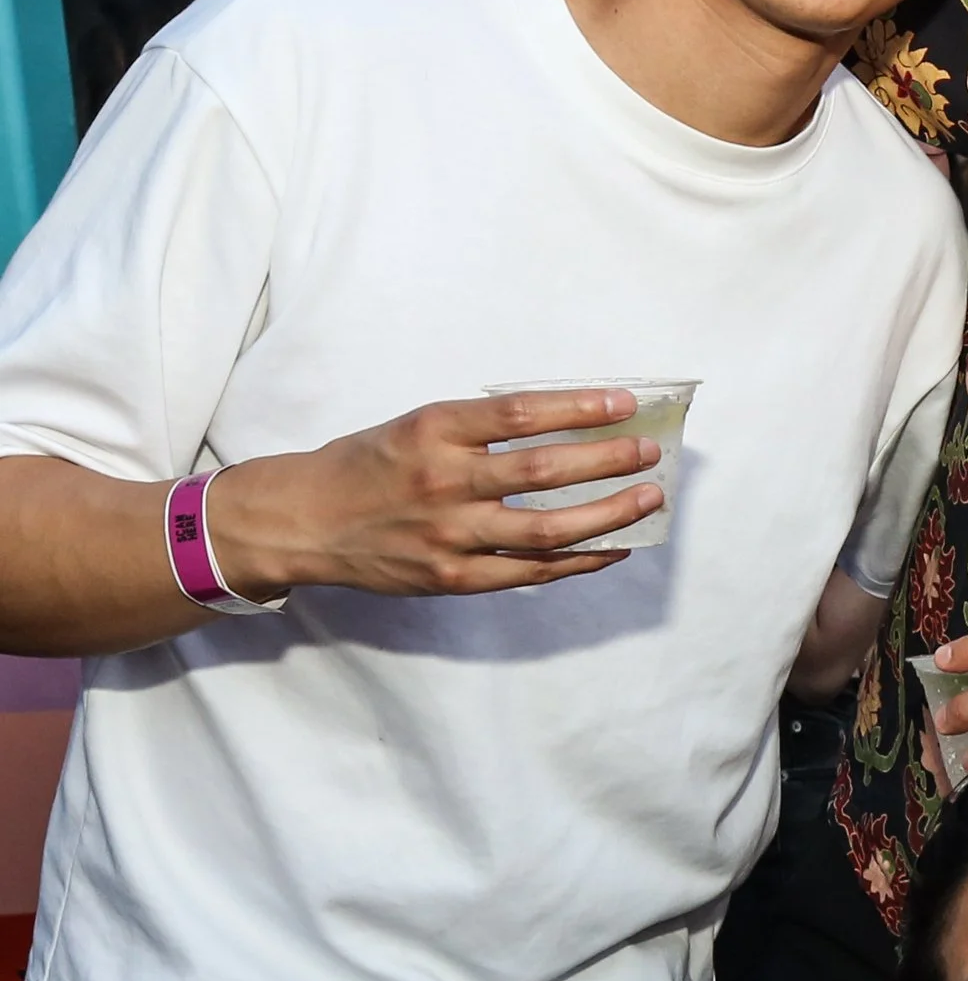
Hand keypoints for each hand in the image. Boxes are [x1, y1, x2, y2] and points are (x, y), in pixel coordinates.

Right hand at [206, 387, 663, 598]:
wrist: (306, 522)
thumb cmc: (370, 465)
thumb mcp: (417, 426)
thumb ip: (480, 428)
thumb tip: (566, 424)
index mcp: (433, 431)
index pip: (520, 414)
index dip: (579, 408)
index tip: (625, 403)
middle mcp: (443, 481)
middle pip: (542, 472)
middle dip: (606, 461)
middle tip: (649, 452)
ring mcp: (449, 535)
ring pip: (545, 529)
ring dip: (607, 514)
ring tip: (647, 498)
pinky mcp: (452, 577)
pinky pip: (530, 572)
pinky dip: (579, 561)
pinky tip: (614, 547)